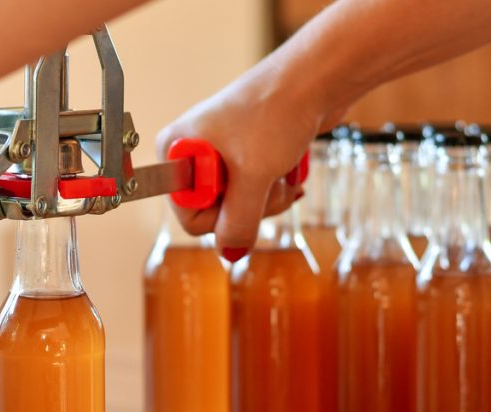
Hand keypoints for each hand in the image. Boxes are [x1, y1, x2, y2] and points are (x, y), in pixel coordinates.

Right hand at [157, 66, 344, 259]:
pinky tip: (288, 164)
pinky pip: (257, 189)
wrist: (314, 79)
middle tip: (268, 181)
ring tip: (281, 169)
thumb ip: (238, 223)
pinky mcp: (246, 153)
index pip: (189, 216)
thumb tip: (230, 254)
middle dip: (251, 206)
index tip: (242, 193)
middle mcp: (192, 153)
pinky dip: (276, 183)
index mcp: (176, 152)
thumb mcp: (253, 177)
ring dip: (269, 195)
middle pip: (218, 213)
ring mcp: (219, 153)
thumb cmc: (275, 111)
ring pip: (242, 204)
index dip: (222, 215)